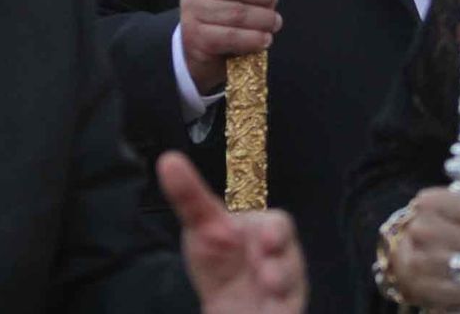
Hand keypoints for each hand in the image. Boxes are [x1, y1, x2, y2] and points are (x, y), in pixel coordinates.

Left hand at [158, 151, 305, 311]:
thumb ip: (189, 196)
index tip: (265, 237)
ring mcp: (284, 289)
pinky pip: (286, 310)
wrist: (226, 302)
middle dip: (283, 265)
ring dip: (281, 287)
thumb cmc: (221, 255)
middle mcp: (281, 259)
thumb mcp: (201, 227)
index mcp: (265, 231)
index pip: (279, 225)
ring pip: (291, 288)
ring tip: (268, 285)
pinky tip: (267, 310)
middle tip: (268, 272)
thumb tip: (168, 160)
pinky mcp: (283, 310)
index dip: (275, 231)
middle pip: (292, 260)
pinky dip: (277, 311)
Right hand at [179, 0, 297, 92]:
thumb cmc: (233, 7)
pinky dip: (254, 39)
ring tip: (273, 23)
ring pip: (237, 13)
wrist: (206, 45)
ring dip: (264, 20)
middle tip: (273, 3)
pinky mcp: (196, 37)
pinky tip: (264, 39)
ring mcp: (192, 9)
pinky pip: (231, 36)